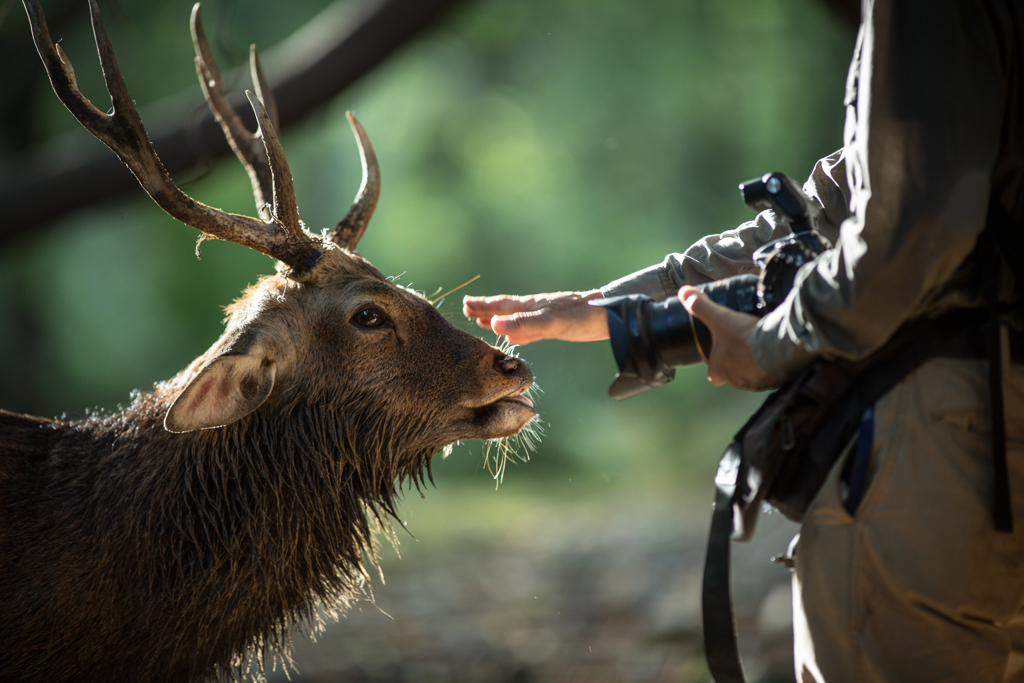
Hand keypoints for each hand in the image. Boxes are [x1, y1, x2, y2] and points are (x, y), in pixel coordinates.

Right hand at [463, 290, 608, 344]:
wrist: (611, 315)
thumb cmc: (583, 316)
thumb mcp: (551, 323)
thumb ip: (524, 325)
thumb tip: (495, 326)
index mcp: (532, 306)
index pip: (502, 306)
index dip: (483, 306)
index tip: (465, 305)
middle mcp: (536, 309)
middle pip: (506, 310)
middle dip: (486, 310)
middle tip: (467, 310)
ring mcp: (546, 316)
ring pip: (516, 319)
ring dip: (500, 321)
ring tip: (485, 322)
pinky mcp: (557, 325)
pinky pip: (531, 329)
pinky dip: (519, 332)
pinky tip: (518, 337)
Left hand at [679, 285, 780, 390]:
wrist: (777, 347)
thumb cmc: (744, 336)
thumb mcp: (720, 317)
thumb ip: (701, 306)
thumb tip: (684, 292)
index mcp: (720, 370)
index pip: (713, 376)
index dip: (716, 368)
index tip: (721, 358)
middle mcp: (737, 381)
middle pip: (734, 376)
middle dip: (738, 364)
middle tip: (744, 348)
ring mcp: (757, 384)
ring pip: (753, 377)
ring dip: (756, 366)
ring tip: (761, 350)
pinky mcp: (775, 383)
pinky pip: (772, 378)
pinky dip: (773, 369)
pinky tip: (776, 356)